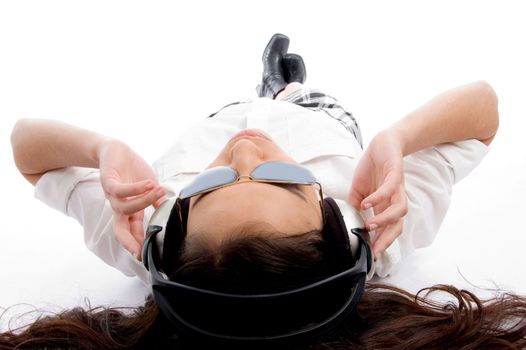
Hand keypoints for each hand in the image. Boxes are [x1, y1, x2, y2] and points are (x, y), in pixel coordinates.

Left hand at [98, 139, 165, 258]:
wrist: (116, 151)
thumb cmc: (134, 170)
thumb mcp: (151, 187)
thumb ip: (158, 201)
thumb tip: (170, 212)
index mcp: (131, 212)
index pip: (134, 232)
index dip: (139, 245)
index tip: (147, 258)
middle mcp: (120, 207)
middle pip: (120, 230)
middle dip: (129, 241)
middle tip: (139, 252)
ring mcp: (113, 196)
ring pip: (125, 208)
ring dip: (143, 201)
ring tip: (159, 191)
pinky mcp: (108, 182)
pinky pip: (121, 190)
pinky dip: (136, 189)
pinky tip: (149, 184)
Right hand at [348, 130, 407, 259]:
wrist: (384, 144)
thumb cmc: (372, 167)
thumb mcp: (358, 189)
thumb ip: (355, 205)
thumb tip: (350, 218)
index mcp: (385, 206)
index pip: (386, 229)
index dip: (380, 243)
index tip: (371, 257)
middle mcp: (394, 200)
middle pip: (397, 226)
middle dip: (386, 240)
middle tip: (375, 251)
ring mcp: (397, 189)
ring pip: (399, 211)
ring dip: (384, 221)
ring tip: (369, 226)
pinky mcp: (396, 174)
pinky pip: (389, 190)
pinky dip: (378, 198)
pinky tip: (366, 203)